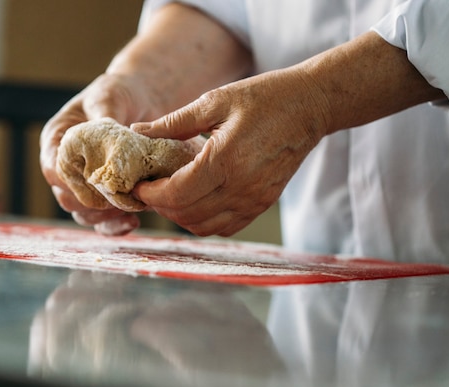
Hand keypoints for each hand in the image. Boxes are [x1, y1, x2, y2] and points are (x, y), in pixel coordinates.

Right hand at [40, 73, 156, 234]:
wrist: (138, 103)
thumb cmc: (117, 95)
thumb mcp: (108, 97)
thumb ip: (104, 115)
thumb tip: (107, 130)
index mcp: (56, 140)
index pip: (54, 168)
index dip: (71, 180)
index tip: (96, 182)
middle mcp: (65, 167)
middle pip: (66, 197)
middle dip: (91, 202)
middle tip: (118, 199)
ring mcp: (83, 185)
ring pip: (82, 213)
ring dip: (104, 217)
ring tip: (129, 211)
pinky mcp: (103, 198)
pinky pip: (102, 222)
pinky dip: (115, 226)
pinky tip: (133, 223)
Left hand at [131, 67, 328, 236]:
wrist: (310, 106)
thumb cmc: (264, 97)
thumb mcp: (214, 101)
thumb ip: (173, 122)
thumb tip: (138, 132)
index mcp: (225, 160)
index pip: (176, 194)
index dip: (150, 194)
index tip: (138, 185)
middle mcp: (241, 188)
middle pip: (186, 215)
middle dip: (160, 206)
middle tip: (149, 189)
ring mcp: (254, 200)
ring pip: (204, 227)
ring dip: (180, 216)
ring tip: (169, 195)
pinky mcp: (262, 203)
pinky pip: (225, 227)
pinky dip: (204, 221)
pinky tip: (196, 200)